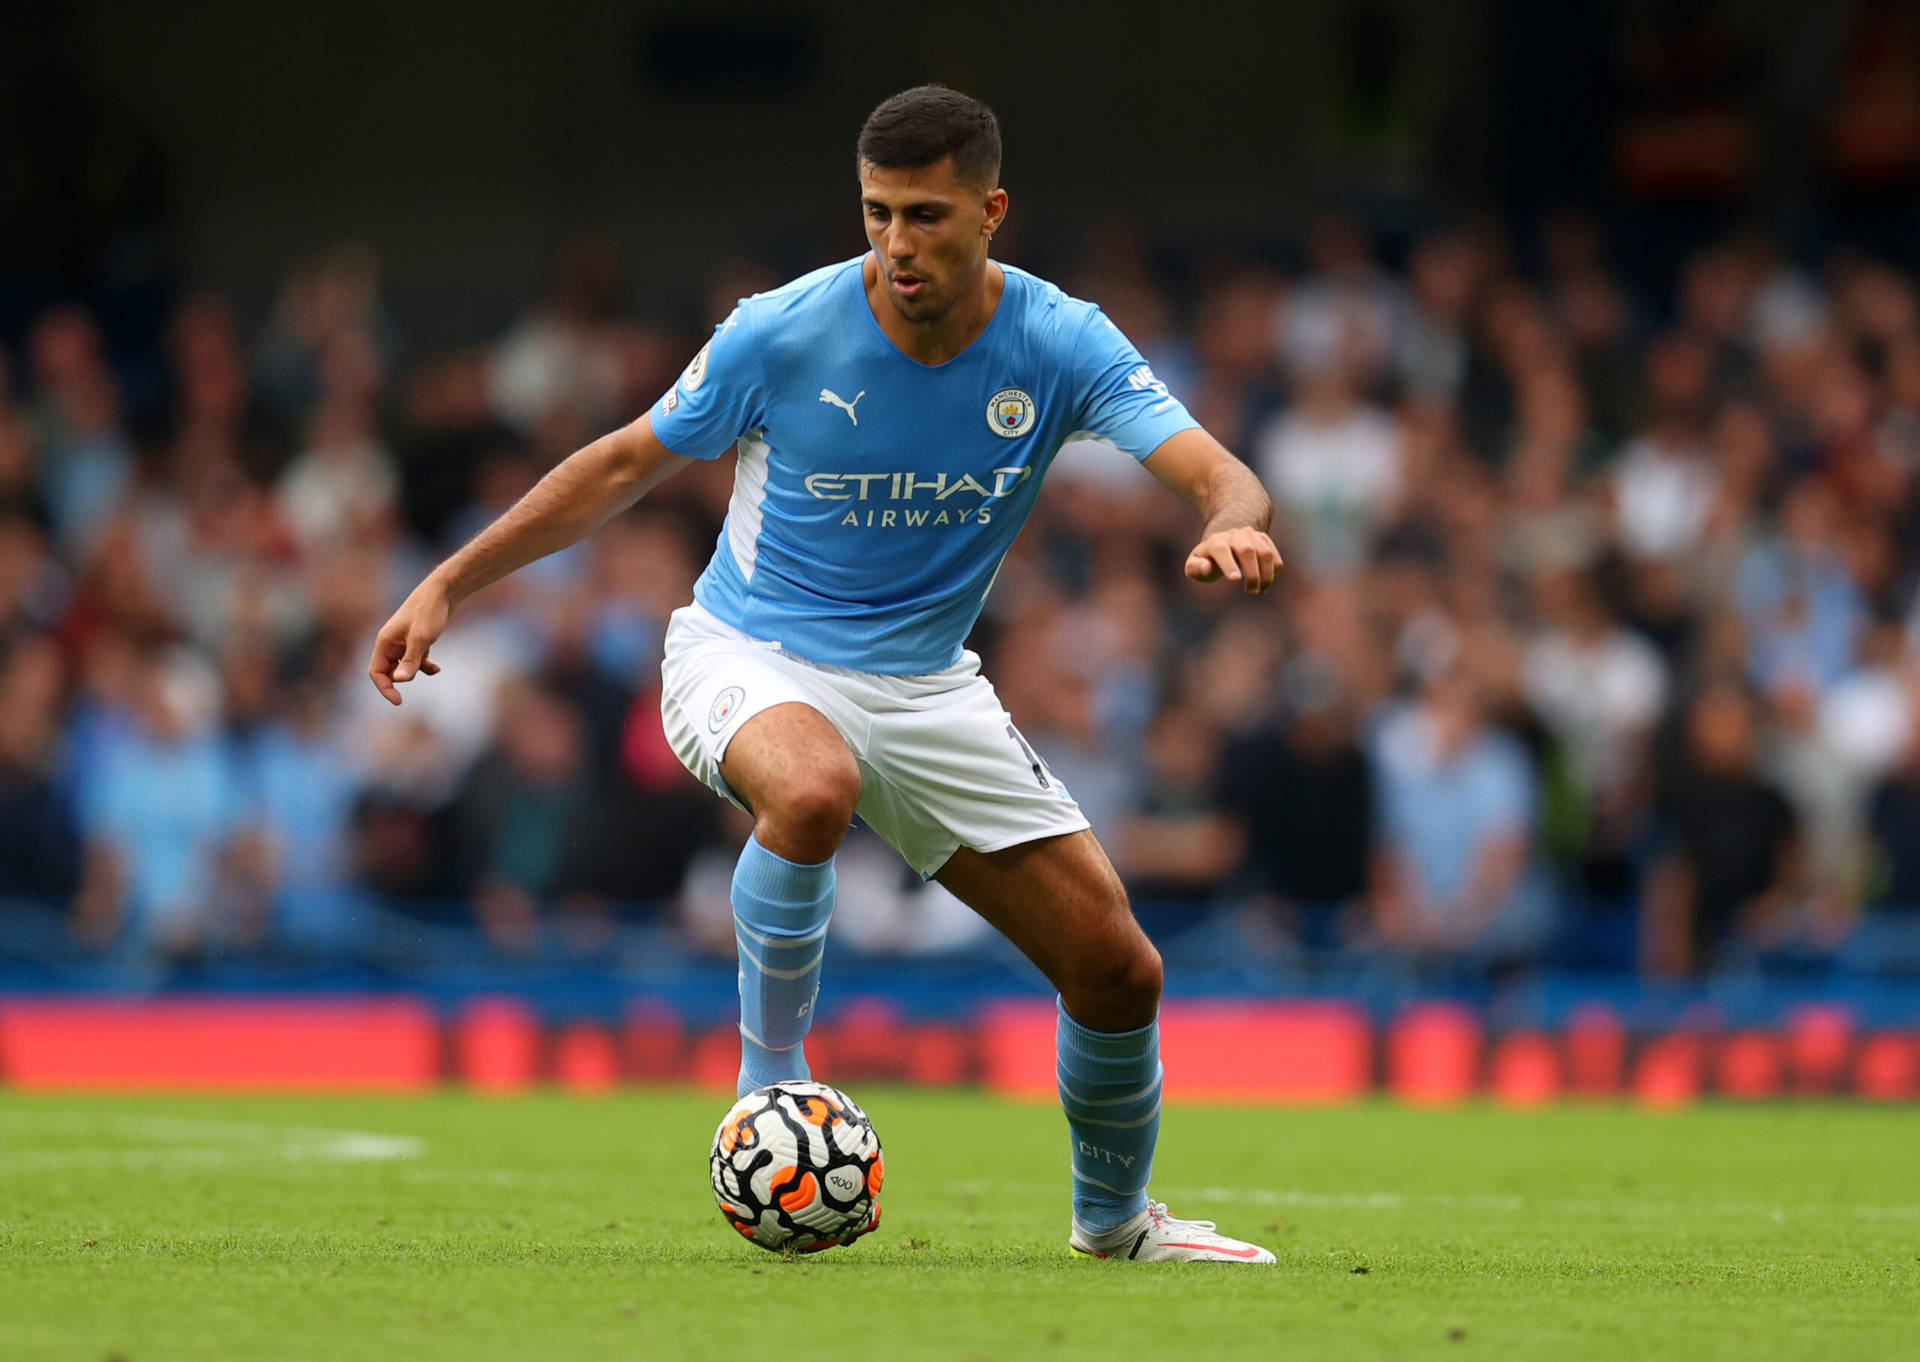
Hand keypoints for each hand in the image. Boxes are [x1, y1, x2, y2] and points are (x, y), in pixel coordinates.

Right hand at [368, 576, 451, 704]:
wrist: (443, 590)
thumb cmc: (430, 611)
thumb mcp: (421, 638)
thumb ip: (411, 660)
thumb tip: (400, 681)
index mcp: (384, 641)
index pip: (376, 671)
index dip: (384, 688)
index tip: (398, 701)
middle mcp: (390, 641)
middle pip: (388, 670)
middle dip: (401, 680)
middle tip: (417, 683)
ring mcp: (403, 640)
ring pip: (404, 665)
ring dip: (416, 671)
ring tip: (432, 667)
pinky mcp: (416, 638)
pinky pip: (415, 658)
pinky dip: (424, 664)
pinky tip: (437, 668)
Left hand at [1184, 527, 1281, 593]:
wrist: (1223, 543)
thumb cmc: (1206, 561)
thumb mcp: (1194, 566)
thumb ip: (1195, 568)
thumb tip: (1206, 568)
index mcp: (1215, 541)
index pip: (1221, 550)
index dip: (1228, 564)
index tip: (1235, 580)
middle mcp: (1234, 535)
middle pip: (1247, 550)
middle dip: (1252, 574)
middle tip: (1251, 591)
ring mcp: (1251, 535)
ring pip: (1265, 553)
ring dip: (1266, 575)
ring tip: (1260, 591)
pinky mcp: (1264, 539)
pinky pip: (1275, 556)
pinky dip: (1274, 572)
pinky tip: (1266, 582)